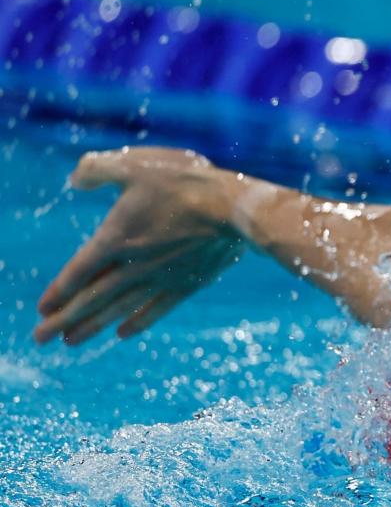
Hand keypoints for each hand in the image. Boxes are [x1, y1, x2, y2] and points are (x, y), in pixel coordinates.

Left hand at [35, 147, 244, 344]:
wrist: (233, 210)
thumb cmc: (183, 183)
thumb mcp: (133, 164)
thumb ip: (98, 169)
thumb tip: (75, 179)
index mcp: (115, 238)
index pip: (78, 271)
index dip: (58, 291)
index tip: (41, 309)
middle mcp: (134, 266)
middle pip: (92, 299)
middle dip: (63, 320)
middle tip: (40, 339)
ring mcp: (161, 278)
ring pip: (119, 309)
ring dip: (92, 326)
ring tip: (71, 343)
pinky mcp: (187, 284)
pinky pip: (156, 309)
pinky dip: (137, 321)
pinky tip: (123, 332)